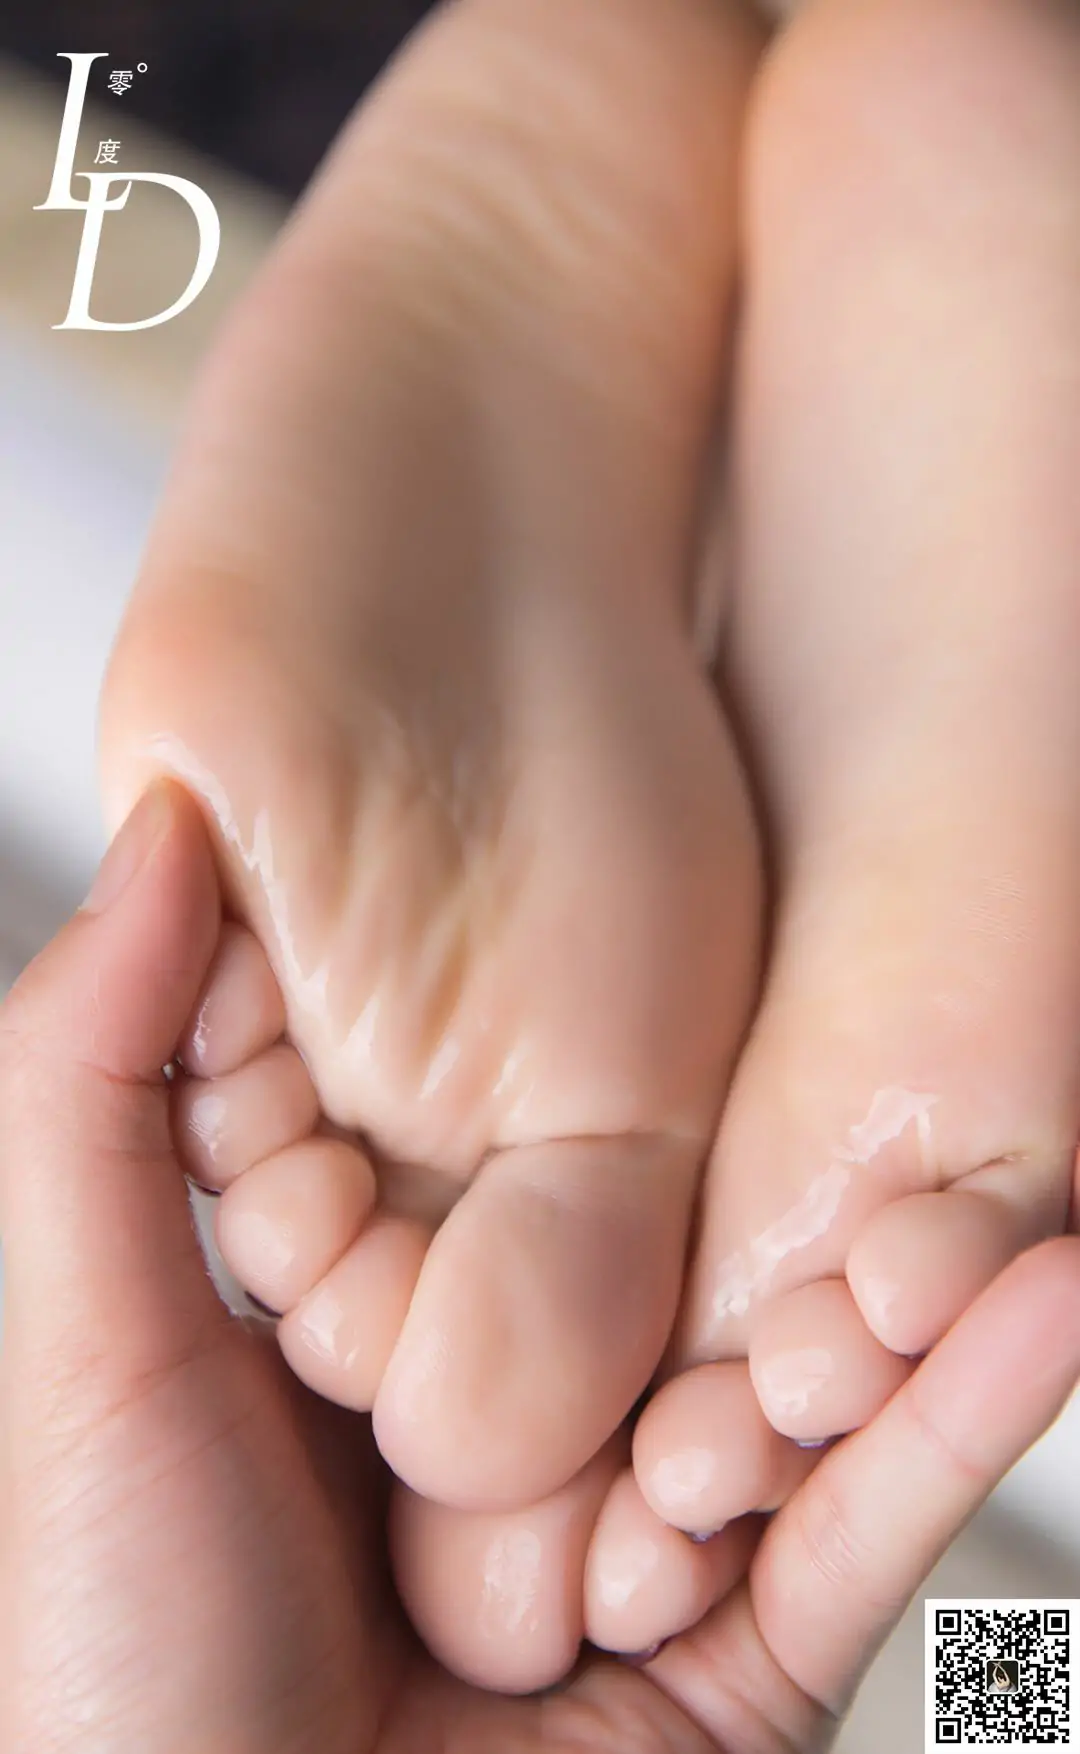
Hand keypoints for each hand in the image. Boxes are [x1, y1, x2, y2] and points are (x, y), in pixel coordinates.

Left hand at [2, 780, 1077, 1753]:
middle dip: (788, 1168)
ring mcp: (641, 1548)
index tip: (666, 924)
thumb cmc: (120, 1677)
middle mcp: (521, 1437)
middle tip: (872, 1040)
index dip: (591, 1057)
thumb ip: (98, 1084)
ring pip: (802, 1380)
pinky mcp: (740, 1663)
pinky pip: (867, 1524)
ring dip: (904, 1280)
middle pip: (687, 1266)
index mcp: (383, 1344)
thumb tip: (162, 839)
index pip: (518, 1156)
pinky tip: (1046, 1297)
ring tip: (988, 1177)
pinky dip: (965, 1415)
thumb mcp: (90, 1335)